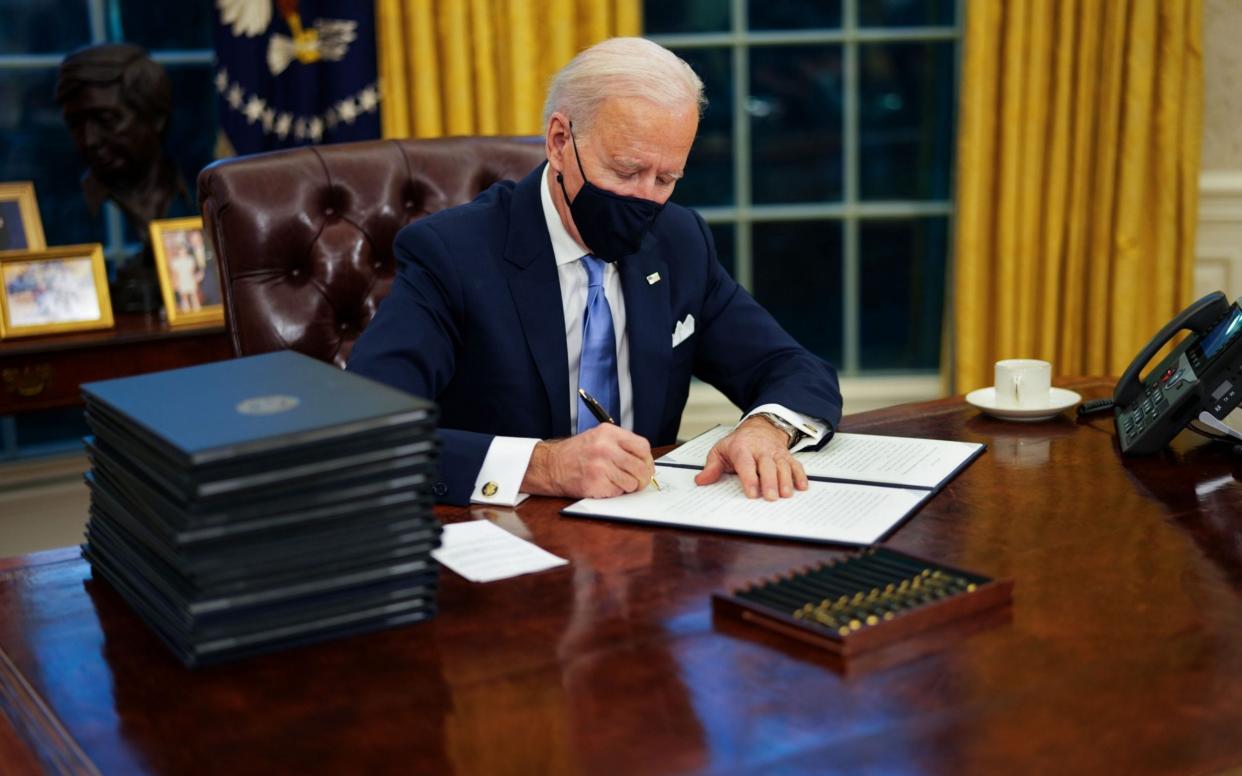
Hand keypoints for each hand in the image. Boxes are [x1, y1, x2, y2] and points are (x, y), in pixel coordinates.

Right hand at [521, 424, 654, 498]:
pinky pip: (618, 492)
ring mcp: (600, 466)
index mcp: (609, 433)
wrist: (550, 465)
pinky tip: (603, 485)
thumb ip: (621, 445)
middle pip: (641, 467)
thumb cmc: (576, 453)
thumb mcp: (599, 437)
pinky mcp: (596, 484)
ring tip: (614, 481)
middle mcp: (605, 448)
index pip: (642, 446)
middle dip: (642, 478)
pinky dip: (614, 492)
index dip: (647, 460)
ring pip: (632, 483)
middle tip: (637, 481)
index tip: (645, 466)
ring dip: (627, 486)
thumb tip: (645, 461)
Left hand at [694, 415, 808, 499]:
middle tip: (770, 497)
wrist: (760, 427)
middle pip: (767, 466)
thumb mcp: (720, 451)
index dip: (749, 478)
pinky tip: (802, 487)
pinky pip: (796, 465)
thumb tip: (701, 481)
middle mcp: (761, 450)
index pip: (746, 463)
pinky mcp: (787, 457)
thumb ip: (711, 467)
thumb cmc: (739, 443)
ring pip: (783, 466)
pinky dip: (800, 475)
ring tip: (786, 495)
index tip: (751, 492)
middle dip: (769, 482)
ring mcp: (776, 453)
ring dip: (785, 480)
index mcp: (742, 448)